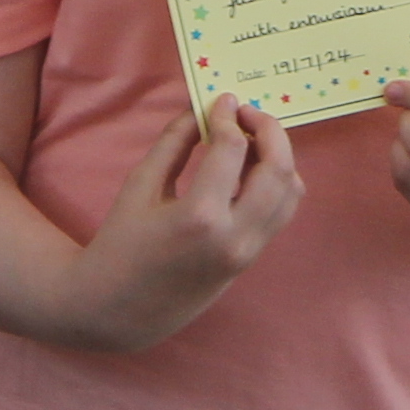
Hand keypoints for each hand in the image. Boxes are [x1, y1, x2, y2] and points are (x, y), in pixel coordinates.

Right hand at [68, 99, 300, 348]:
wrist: (118, 309)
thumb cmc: (120, 243)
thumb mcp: (140, 185)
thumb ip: (175, 142)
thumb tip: (203, 109)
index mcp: (200, 216)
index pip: (233, 148)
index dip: (229, 116)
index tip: (222, 99)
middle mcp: (234, 236)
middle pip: (279, 168)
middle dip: (270, 129)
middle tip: (246, 113)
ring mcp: (247, 252)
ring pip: (290, 192)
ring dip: (278, 156)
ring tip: (249, 140)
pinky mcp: (250, 261)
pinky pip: (280, 213)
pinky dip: (276, 183)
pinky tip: (249, 169)